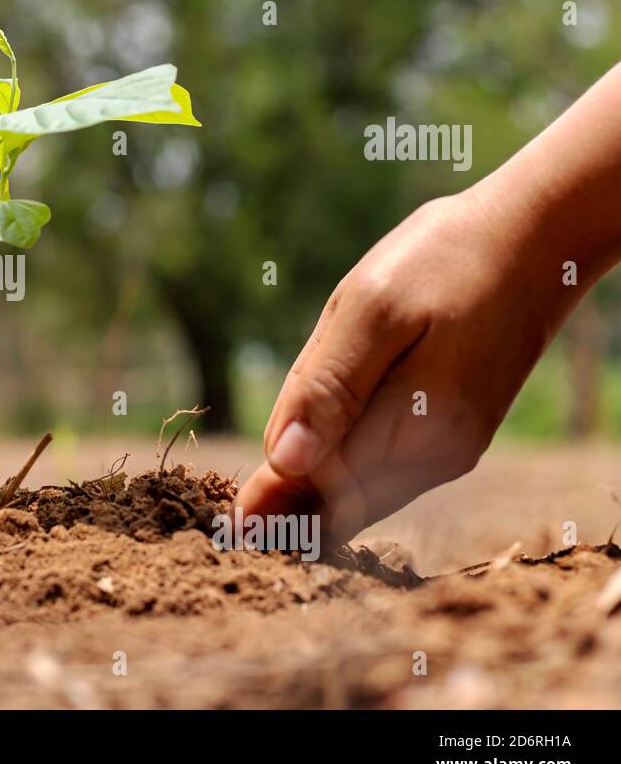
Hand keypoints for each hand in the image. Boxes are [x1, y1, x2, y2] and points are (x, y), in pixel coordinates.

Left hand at [236, 187, 576, 545]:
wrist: (533, 235)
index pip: (324, 486)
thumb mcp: (370, 310)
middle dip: (291, 510)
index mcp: (415, 428)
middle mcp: (439, 455)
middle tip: (234, 528)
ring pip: (367, 492)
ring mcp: (452, 449)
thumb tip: (284, 461)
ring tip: (259, 508)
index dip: (272, 502)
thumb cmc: (443, 260)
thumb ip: (327, 388)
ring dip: (316, 497)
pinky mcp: (455, 434)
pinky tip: (313, 466)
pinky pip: (389, 471)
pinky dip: (347, 474)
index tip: (230, 525)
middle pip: (345, 502)